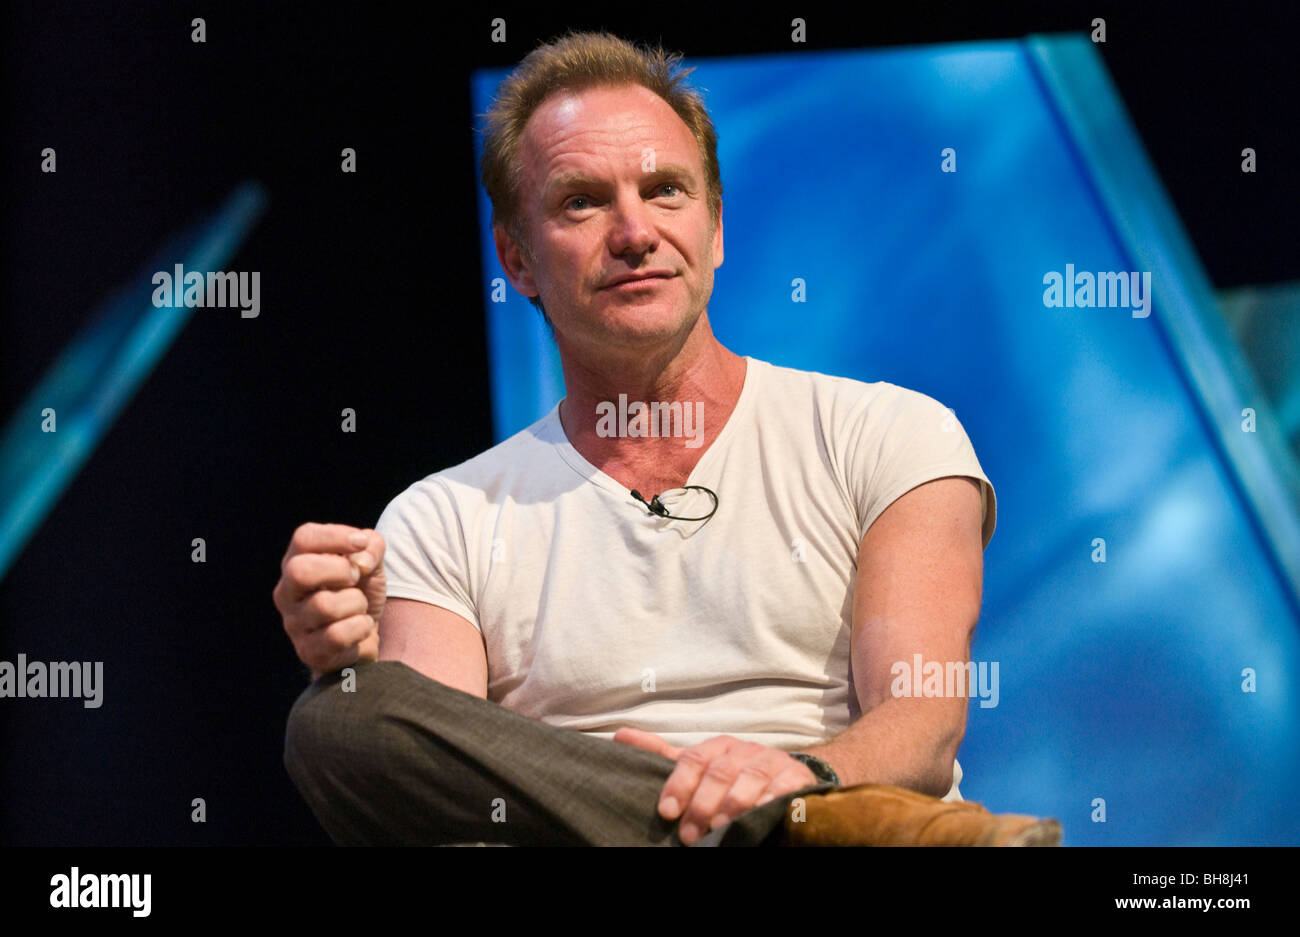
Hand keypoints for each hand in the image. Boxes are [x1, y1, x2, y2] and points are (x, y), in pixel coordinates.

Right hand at [273, 522, 385, 678]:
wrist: (365, 636)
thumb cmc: (361, 591)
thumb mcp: (371, 562)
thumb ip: (372, 547)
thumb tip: (361, 560)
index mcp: (297, 562)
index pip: (303, 538)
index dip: (335, 536)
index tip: (360, 543)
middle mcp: (287, 592)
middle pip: (300, 571)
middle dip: (339, 571)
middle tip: (356, 578)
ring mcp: (294, 623)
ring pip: (325, 605)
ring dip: (356, 603)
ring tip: (359, 607)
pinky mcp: (309, 651)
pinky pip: (337, 635)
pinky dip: (360, 628)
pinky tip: (361, 627)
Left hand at [613, 728, 816, 844]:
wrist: (781, 779)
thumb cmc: (731, 776)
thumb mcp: (697, 767)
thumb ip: (661, 755)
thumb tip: (619, 736)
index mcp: (716, 747)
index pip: (693, 759)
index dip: (677, 785)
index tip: (665, 811)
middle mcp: (743, 750)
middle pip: (719, 772)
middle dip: (702, 804)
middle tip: (689, 835)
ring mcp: (770, 761)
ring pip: (749, 779)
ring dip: (732, 805)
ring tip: (720, 829)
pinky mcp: (795, 776)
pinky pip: (781, 788)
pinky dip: (768, 802)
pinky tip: (757, 817)